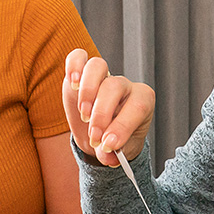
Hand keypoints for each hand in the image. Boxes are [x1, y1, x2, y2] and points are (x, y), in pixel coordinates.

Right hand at [62, 49, 154, 164]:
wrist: (100, 136)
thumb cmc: (114, 141)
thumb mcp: (118, 152)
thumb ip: (113, 154)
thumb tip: (107, 156)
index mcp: (142, 101)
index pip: (137, 107)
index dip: (122, 126)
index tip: (109, 145)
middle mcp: (124, 85)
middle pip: (114, 87)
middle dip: (101, 114)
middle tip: (94, 135)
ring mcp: (103, 75)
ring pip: (98, 66)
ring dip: (87, 90)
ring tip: (83, 112)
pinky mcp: (81, 73)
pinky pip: (78, 56)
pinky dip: (73, 66)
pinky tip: (72, 84)